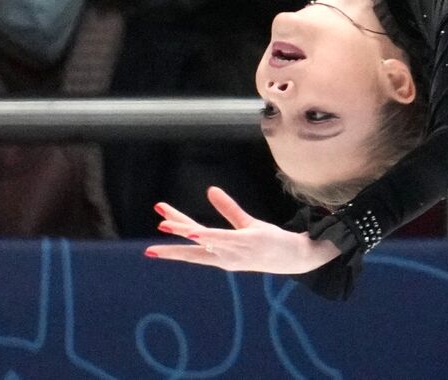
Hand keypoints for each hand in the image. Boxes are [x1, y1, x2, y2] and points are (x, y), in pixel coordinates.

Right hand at [146, 186, 340, 274]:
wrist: (295, 258)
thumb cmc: (268, 244)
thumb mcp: (245, 225)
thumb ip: (228, 209)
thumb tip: (210, 190)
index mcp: (221, 253)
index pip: (194, 241)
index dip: (175, 234)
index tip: (157, 229)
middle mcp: (225, 255)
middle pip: (194, 242)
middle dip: (173, 237)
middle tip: (152, 234)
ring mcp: (236, 249)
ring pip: (205, 239)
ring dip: (184, 231)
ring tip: (164, 224)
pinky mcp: (249, 241)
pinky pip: (225, 239)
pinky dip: (209, 237)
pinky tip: (196, 233)